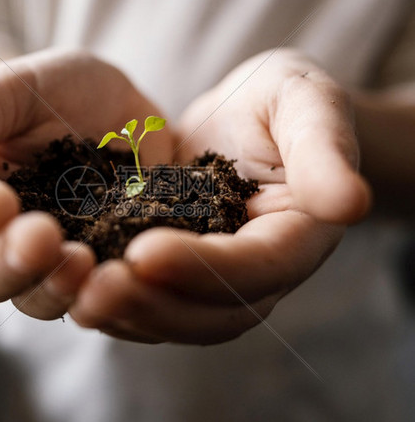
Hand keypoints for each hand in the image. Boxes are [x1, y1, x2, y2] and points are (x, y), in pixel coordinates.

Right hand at [0, 48, 173, 319]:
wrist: (114, 104)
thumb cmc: (52, 93)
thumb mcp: (10, 90)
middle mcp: (13, 238)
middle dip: (12, 264)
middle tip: (42, 239)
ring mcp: (63, 254)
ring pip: (44, 297)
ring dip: (58, 288)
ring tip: (84, 263)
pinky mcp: (109, 258)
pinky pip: (103, 289)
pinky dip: (110, 290)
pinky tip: (127, 272)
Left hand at [68, 49, 371, 343]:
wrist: (246, 117)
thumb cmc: (282, 102)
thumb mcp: (307, 105)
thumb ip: (326, 149)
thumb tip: (349, 204)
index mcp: (295, 234)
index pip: (256, 266)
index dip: (204, 267)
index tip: (146, 251)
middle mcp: (257, 271)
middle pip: (213, 313)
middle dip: (155, 306)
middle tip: (95, 288)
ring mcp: (216, 277)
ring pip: (176, 318)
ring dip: (127, 314)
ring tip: (74, 295)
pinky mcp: (179, 269)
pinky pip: (151, 299)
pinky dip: (115, 301)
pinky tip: (72, 286)